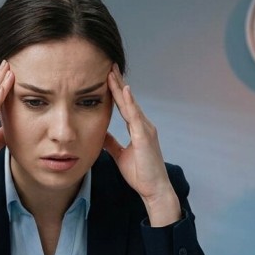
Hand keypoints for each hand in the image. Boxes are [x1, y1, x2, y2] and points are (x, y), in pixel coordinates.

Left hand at [104, 65, 181, 226]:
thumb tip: (101, 134)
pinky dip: (129, 102)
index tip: (107, 76)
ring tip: (112, 71)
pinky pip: (135, 116)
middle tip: (109, 65)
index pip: (124, 106)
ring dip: (120, 87)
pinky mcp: (145, 137)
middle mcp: (144, 125)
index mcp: (138, 129)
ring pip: (130, 104)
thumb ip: (112, 144)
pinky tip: (123, 90)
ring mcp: (146, 129)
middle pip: (128, 100)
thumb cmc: (141, 174)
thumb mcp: (121, 156)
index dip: (115, 91)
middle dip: (117, 82)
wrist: (154, 189)